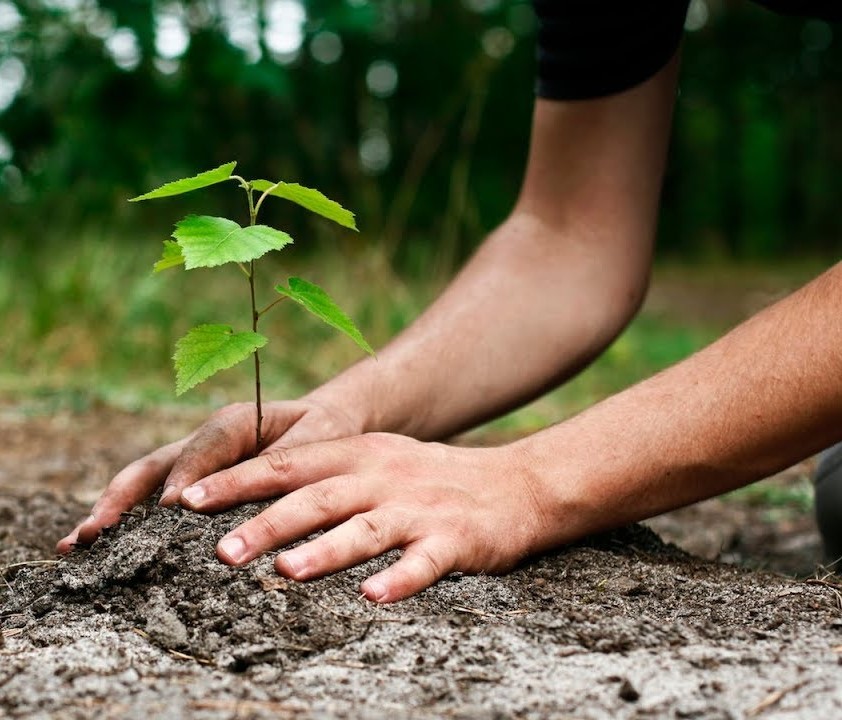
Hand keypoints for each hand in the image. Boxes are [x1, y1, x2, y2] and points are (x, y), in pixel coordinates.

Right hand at [56, 398, 362, 552]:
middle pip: (155, 465)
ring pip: (145, 482)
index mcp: (237, 421)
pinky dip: (128, 521)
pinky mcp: (193, 481)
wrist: (325, 424)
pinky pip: (155, 498)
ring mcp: (194, 461)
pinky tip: (101, 549)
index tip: (173, 508)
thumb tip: (258, 493)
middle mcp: (206, 440)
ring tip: (77, 544)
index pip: (206, 447)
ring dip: (111, 511)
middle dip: (123, 498)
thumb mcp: (320, 438)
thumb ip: (289, 460)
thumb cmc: (325, 432)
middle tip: (93, 533)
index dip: (188, 475)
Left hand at [176, 433, 553, 601]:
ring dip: (326, 550)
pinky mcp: (455, 540)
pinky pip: (424, 562)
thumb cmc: (432, 479)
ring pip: (366, 528)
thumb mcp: (379, 460)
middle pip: (319, 497)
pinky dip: (399, 579)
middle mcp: (384, 476)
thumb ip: (326, 474)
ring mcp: (420, 508)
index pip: (289, 464)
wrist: (516, 484)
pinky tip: (374, 597)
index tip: (188, 499)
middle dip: (267, 521)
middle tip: (221, 550)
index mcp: (361, 454)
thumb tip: (255, 499)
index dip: (238, 480)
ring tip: (286, 571)